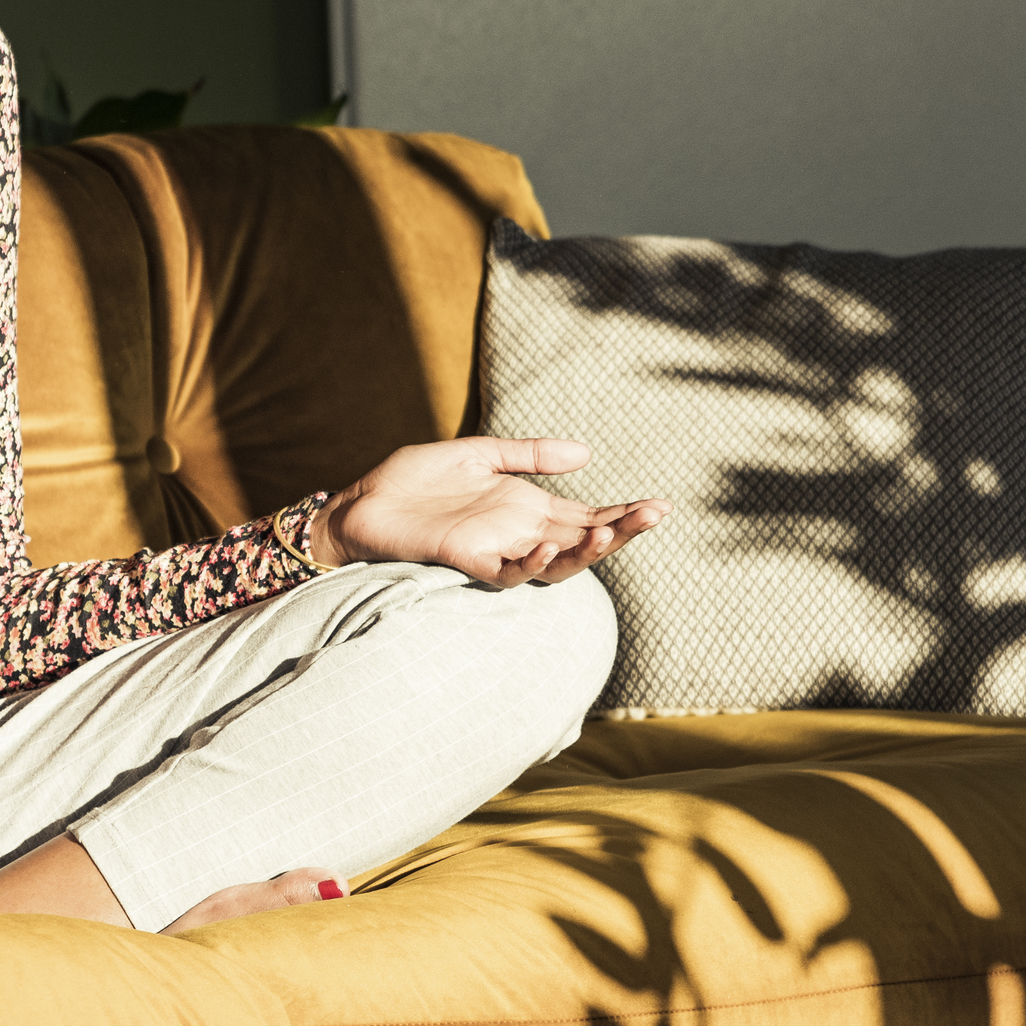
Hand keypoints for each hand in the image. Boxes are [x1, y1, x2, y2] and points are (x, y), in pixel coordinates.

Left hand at [316, 437, 664, 587]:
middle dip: (622, 530)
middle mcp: (520, 533)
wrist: (363, 501)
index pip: (587, 515)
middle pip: (583, 540)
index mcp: (527, 508)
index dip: (624, 513)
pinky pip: (508, 573)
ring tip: (612, 532)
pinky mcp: (468, 561)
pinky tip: (547, 547)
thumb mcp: (481, 455)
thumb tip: (587, 453)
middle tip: (656, 514)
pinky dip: (531, 563)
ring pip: (556, 563)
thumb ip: (529, 455)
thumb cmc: (416, 481)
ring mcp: (497, 550)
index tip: (661, 505)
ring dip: (586, 551)